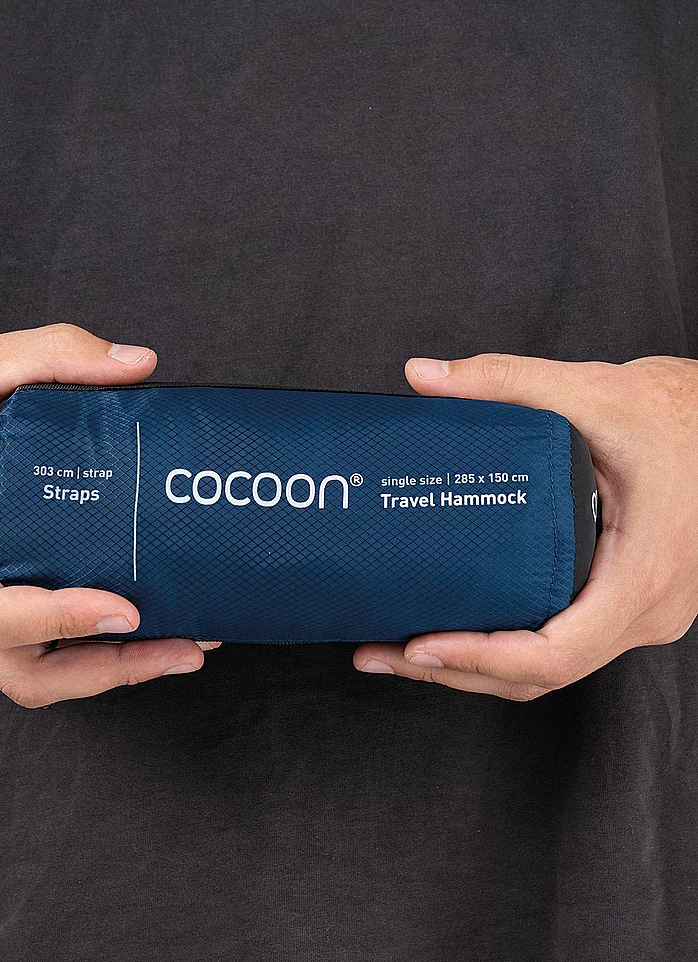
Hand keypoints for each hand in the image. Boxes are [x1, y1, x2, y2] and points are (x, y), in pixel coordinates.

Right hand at [0, 323, 218, 707]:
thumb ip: (49, 354)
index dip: (57, 620)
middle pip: (23, 671)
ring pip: (36, 670)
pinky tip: (153, 620)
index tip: (126, 608)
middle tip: (186, 648)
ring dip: (112, 669)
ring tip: (187, 645)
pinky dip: (97, 645)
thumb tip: (138, 364)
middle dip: (110, 670)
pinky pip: (44, 644)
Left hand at [354, 352, 697, 699]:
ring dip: (475, 667)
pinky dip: (507, 647)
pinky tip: (457, 627)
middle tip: (381, 652)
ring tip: (399, 649)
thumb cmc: (673, 415)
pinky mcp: (626, 604)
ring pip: (551, 668)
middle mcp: (645, 611)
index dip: (481, 659)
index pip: (555, 653)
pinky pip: (564, 645)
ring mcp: (640, 614)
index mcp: (641, 574)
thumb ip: (504, 379)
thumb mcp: (590, 389)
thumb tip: (422, 376)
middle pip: (540, 674)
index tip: (419, 647)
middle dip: (454, 670)